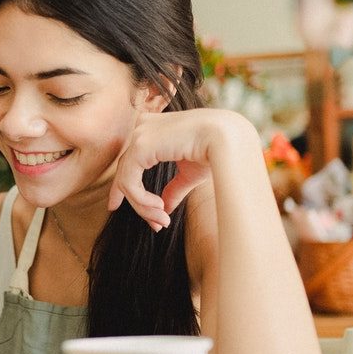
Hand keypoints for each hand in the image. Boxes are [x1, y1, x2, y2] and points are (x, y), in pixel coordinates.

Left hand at [108, 110, 255, 229]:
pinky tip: (160, 208)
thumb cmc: (215, 152)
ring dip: (143, 207)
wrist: (229, 140)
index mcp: (153, 127)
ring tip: (162, 221)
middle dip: (138, 204)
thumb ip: (173, 188)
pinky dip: (142, 200)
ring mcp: (140, 135)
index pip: (131, 161)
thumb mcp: (189, 173)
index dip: (128, 188)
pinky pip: (129, 181)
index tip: (123, 208)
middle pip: (126, 173)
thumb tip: (164, 208)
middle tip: (156, 226)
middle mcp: (143, 127)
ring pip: (126, 180)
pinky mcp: (140, 146)